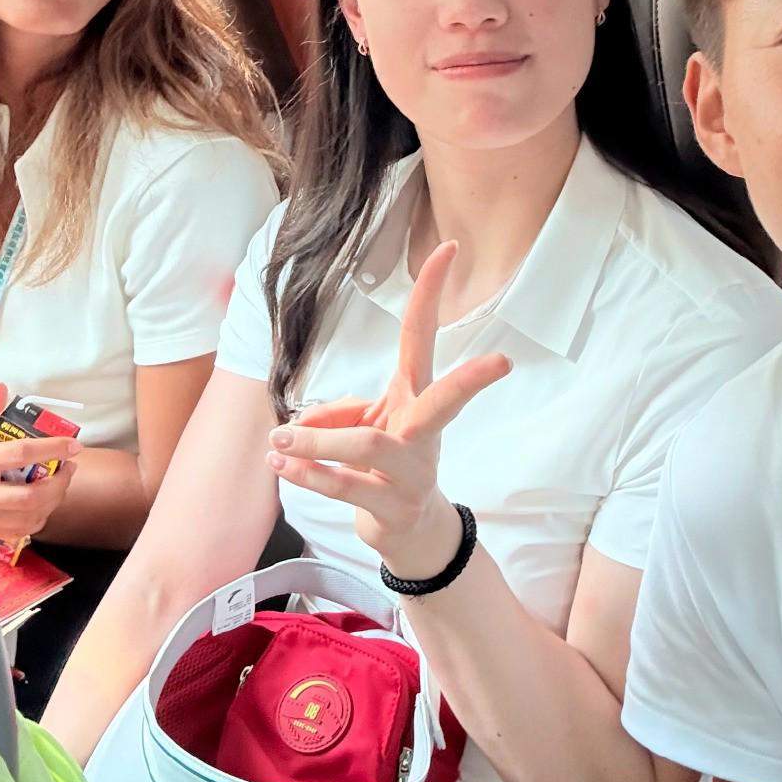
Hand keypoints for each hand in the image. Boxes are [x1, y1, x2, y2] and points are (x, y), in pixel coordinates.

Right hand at [0, 383, 78, 541]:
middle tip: (68, 467)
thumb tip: (1, 389)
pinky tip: (41, 503)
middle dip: (60, 482)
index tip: (72, 444)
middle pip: (32, 495)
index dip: (52, 448)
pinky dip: (38, 517)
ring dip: (53, 500)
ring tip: (58, 483)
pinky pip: (20, 531)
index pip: (21, 453)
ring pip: (30, 517)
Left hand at [266, 241, 510, 579]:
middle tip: (501, 364)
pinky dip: (310, 476)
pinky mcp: (394, 505)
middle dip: (470, 382)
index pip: (423, 335)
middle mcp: (423, 430)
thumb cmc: (388, 464)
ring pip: (371, 446)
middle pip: (445, 400)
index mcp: (415, 396)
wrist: (412, 532)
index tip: (449, 249)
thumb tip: (301, 425)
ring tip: (280, 442)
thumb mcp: (364, 425)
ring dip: (320, 445)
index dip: (433, 292)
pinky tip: (283, 469)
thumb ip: (335, 414)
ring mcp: (414, 471)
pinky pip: (348, 485)